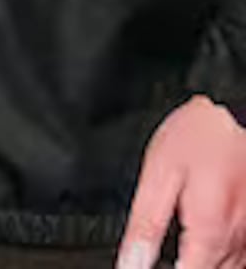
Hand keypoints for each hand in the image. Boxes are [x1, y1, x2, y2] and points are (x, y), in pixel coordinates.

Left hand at [124, 95, 245, 268]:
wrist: (237, 111)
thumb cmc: (200, 137)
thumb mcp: (159, 175)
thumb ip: (146, 224)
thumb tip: (131, 263)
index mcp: (208, 231)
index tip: (145, 267)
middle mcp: (237, 239)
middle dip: (185, 266)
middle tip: (160, 253)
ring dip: (203, 262)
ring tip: (181, 249)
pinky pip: (241, 255)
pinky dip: (221, 256)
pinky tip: (203, 244)